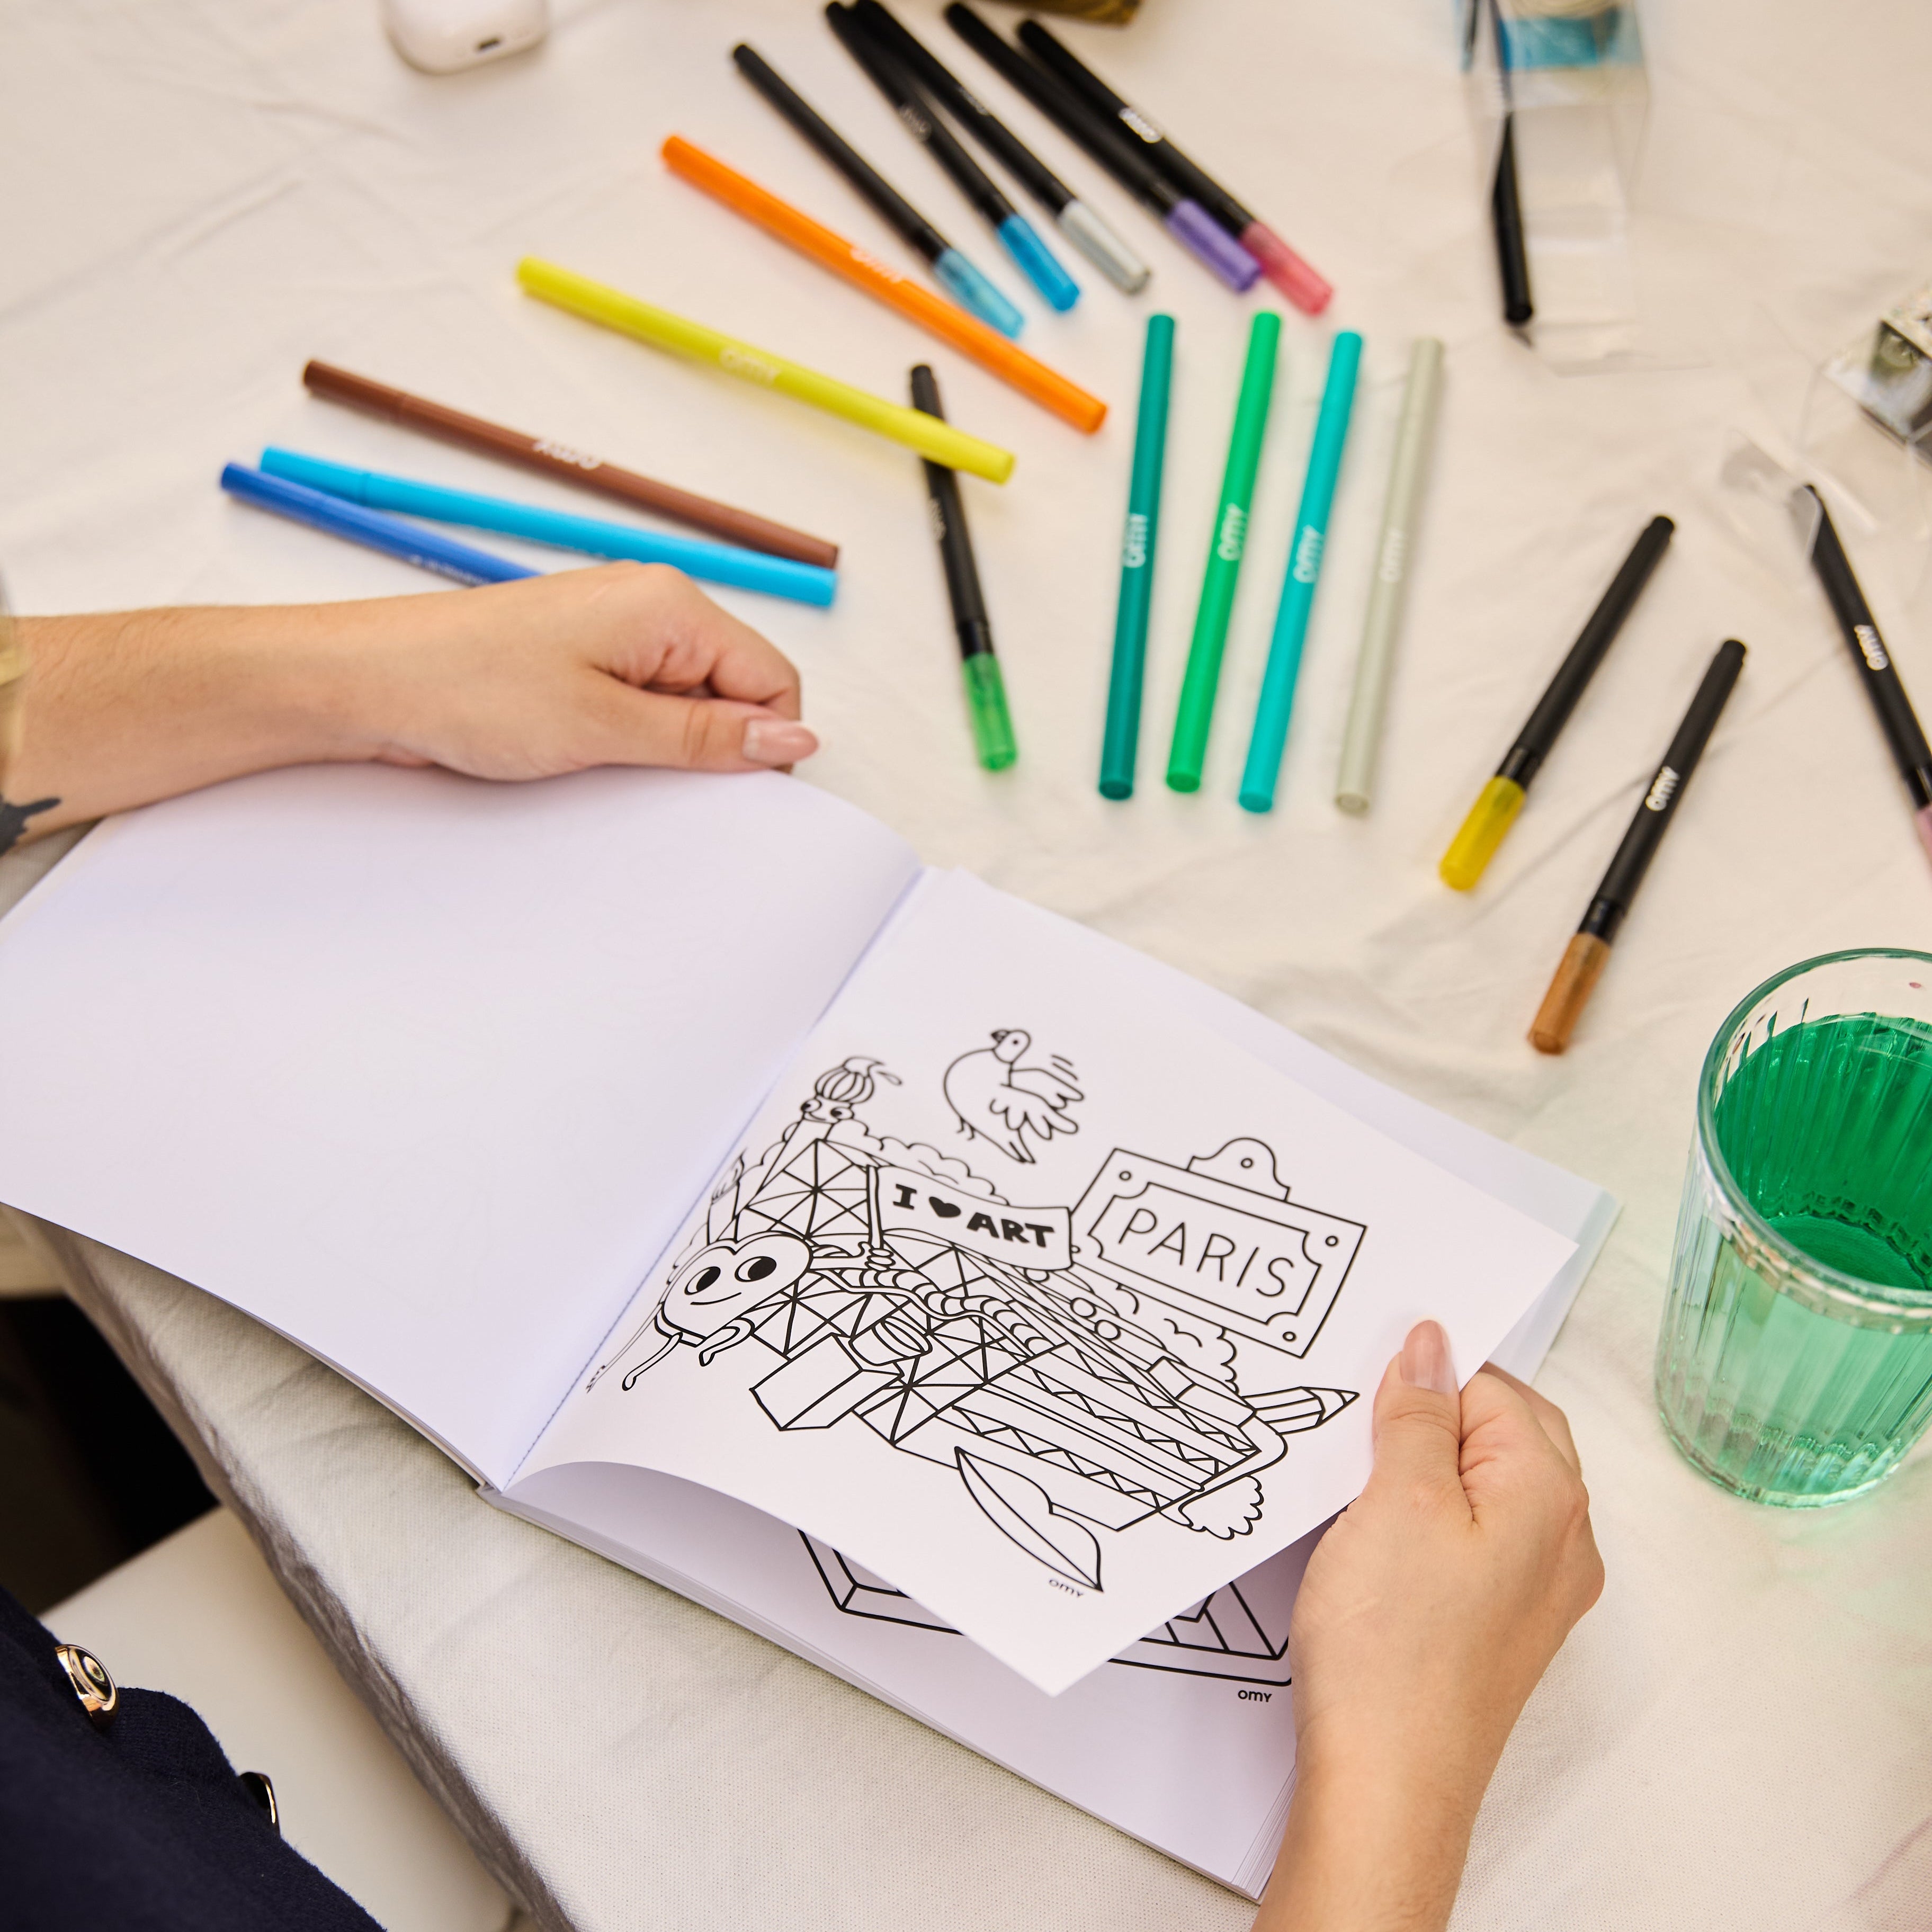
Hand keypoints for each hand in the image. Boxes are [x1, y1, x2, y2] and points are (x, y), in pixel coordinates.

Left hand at [5, 564, 816, 844]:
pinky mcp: (580, 661)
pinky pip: (638, 707)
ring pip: (685, 705)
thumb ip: (708, 737)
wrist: (366, 681)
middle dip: (712, 747)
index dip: (764, 743)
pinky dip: (626, 741)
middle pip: (733, 691)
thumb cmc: (470, 686)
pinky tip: (586, 759)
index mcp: (671, 606)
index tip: (727, 790)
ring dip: (663, 748)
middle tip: (654, 781)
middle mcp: (650, 609)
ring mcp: (613, 634)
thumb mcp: (606, 726)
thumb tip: (795, 739)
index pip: (773, 679)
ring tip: (604, 764)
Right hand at [1257, 1322, 1602, 1931]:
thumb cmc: (1395, 1653)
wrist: (1386, 1787)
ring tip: (1352, 1481)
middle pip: (1500, 1434)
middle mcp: (1560, 1542)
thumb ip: (1420, 1414)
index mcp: (1550, 1497)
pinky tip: (1368, 1536)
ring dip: (1418, 1469)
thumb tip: (1433, 1346)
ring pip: (1478, 1486)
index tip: (1362, 1384)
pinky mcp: (1493, 1625)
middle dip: (1428, 1416)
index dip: (1424, 1377)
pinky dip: (1419, 1519)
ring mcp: (1532, 1590)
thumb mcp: (1397, 1499)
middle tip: (1352, 1422)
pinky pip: (1466, 1539)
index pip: (1494, 1388)